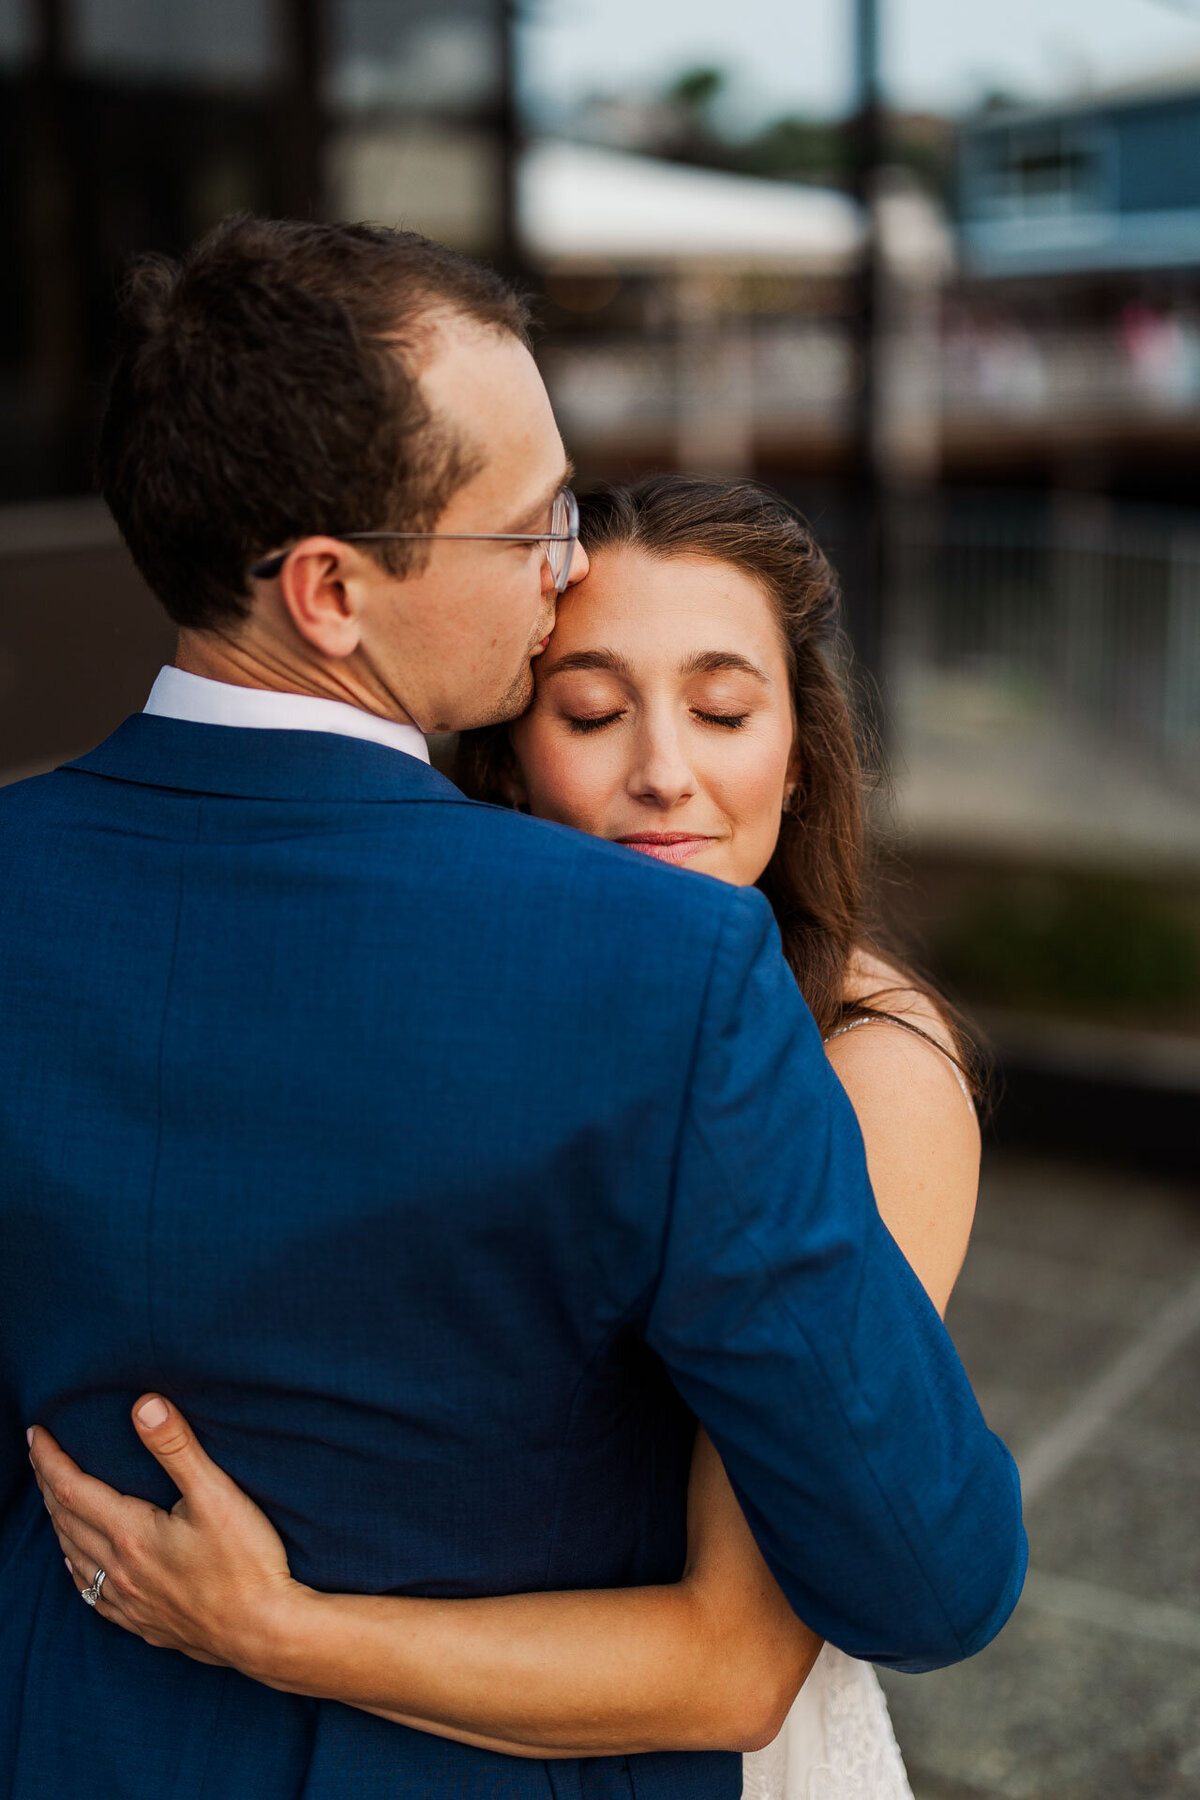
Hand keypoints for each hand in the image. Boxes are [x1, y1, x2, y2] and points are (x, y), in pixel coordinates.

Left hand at [28, 1396, 298, 1675]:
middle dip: (48, 1485)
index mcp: (131, 1535)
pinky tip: (80, 1565)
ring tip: (54, 1500)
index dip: (50, 1460)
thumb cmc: (246, 1562)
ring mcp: (129, 1602)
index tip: (38, 1434)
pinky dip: (77, 1569)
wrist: (263, 1632)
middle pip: (66, 1522)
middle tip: (39, 1456)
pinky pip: (92, 1595)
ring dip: (58, 1524)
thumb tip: (144, 1406)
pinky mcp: (144, 1624)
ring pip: (74, 1558)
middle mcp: (119, 1571)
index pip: (72, 1490)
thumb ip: (177, 1448)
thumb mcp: (216, 1495)